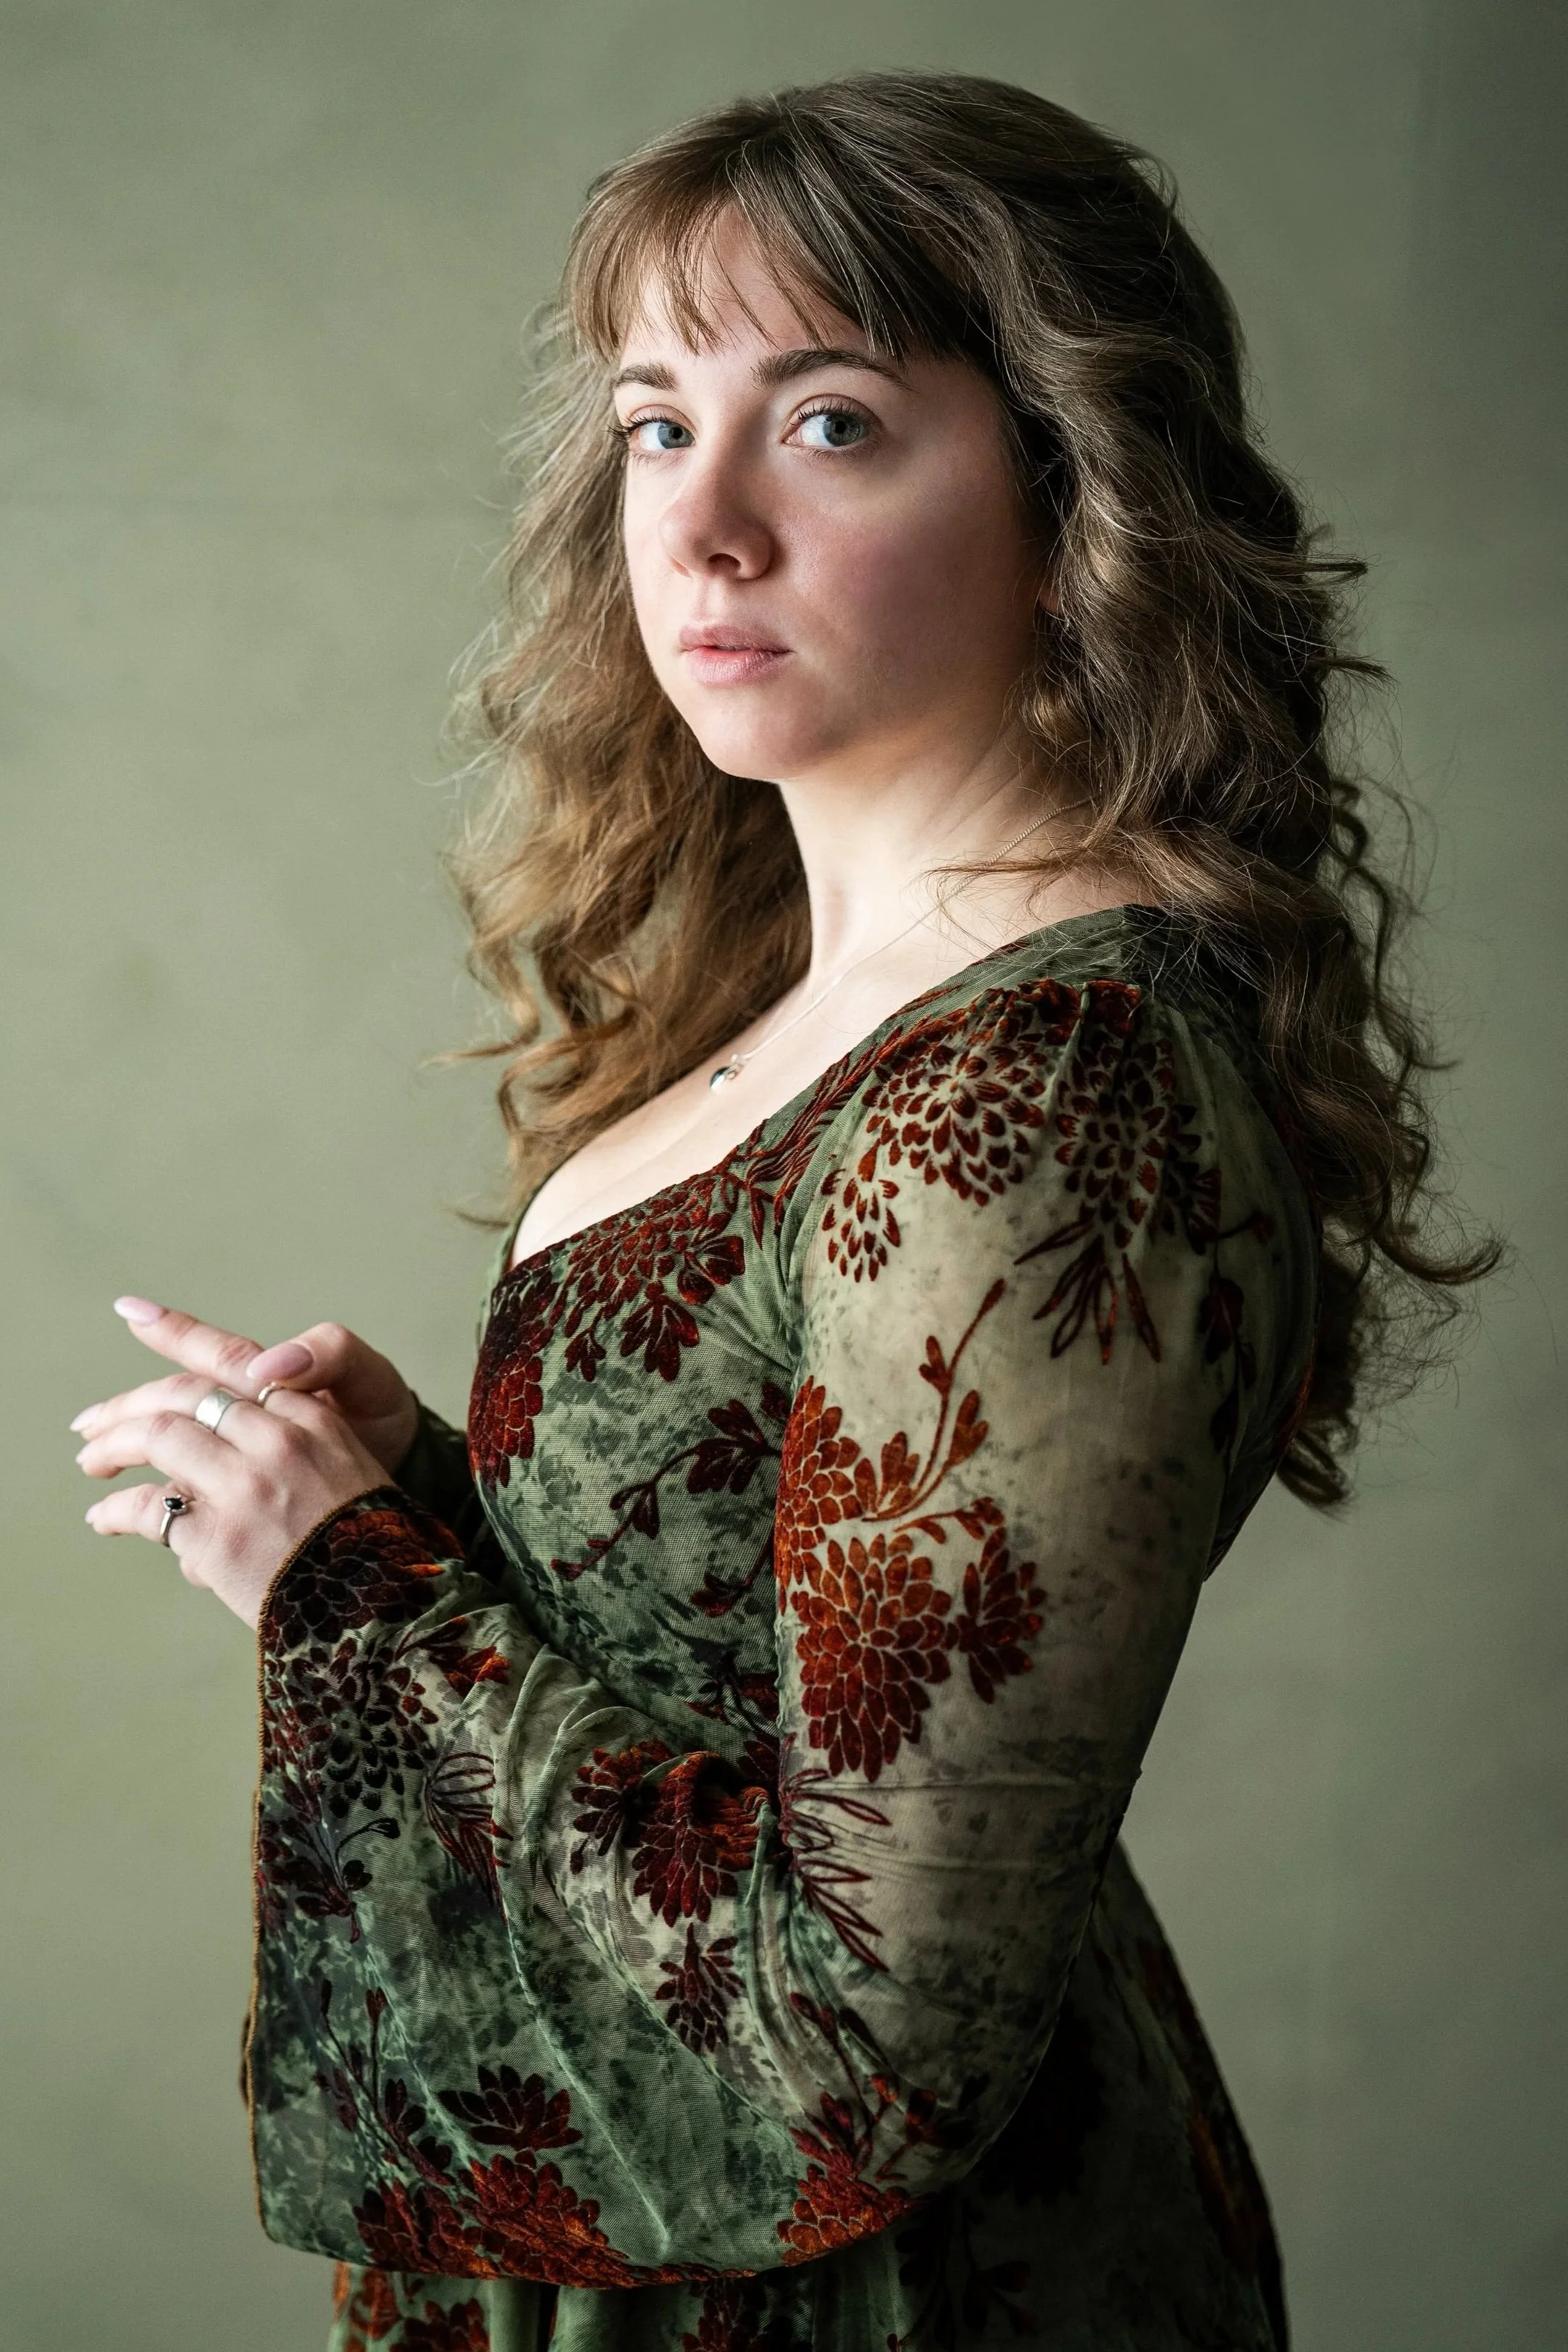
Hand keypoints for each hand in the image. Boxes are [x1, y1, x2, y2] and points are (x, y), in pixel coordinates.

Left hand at [72, 1301, 416, 1628]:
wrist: (390, 1606)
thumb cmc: (364, 1540)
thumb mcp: (346, 1466)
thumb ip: (285, 1440)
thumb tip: (220, 1435)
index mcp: (311, 1415)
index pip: (232, 1359)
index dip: (176, 1333)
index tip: (131, 1313)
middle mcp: (278, 1438)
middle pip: (182, 1394)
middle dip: (126, 1405)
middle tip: (91, 1425)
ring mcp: (248, 1485)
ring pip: (157, 1436)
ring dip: (112, 1448)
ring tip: (93, 1465)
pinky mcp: (221, 1536)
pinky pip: (148, 1508)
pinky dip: (116, 1512)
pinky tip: (104, 1518)